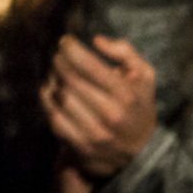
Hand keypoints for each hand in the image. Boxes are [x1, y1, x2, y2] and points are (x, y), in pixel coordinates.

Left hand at [39, 34, 156, 178]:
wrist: (139, 152)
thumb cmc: (137, 105)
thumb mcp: (145, 77)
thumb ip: (126, 53)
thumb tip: (97, 40)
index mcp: (127, 96)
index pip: (90, 67)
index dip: (72, 50)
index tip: (65, 41)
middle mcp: (110, 115)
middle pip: (71, 80)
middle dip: (60, 62)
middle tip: (58, 55)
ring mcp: (94, 133)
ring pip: (60, 97)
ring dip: (53, 79)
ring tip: (56, 72)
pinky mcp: (80, 144)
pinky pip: (53, 116)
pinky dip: (47, 99)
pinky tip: (51, 89)